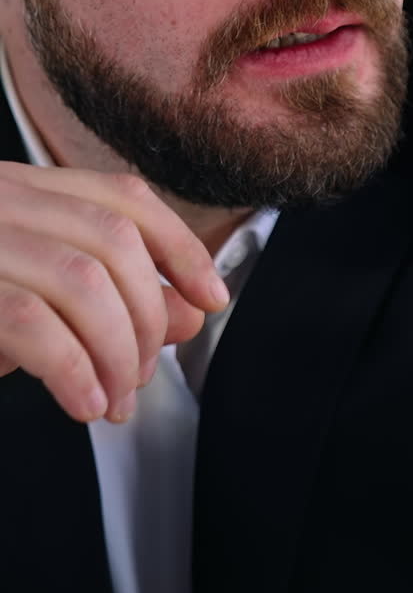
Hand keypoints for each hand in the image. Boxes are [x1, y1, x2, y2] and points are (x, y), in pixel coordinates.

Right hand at [0, 162, 228, 423]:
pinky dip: (73, 371)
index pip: (124, 198)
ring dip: (116, 352)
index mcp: (22, 188)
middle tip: (140, 377)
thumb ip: (112, 298)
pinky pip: (32, 323)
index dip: (180, 247)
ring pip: (82, 281)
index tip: (211, 299)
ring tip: (114, 402)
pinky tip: (85, 404)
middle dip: (148, 317)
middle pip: (114, 242)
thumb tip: (191, 315)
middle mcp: (1, 197)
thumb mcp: (36, 295)